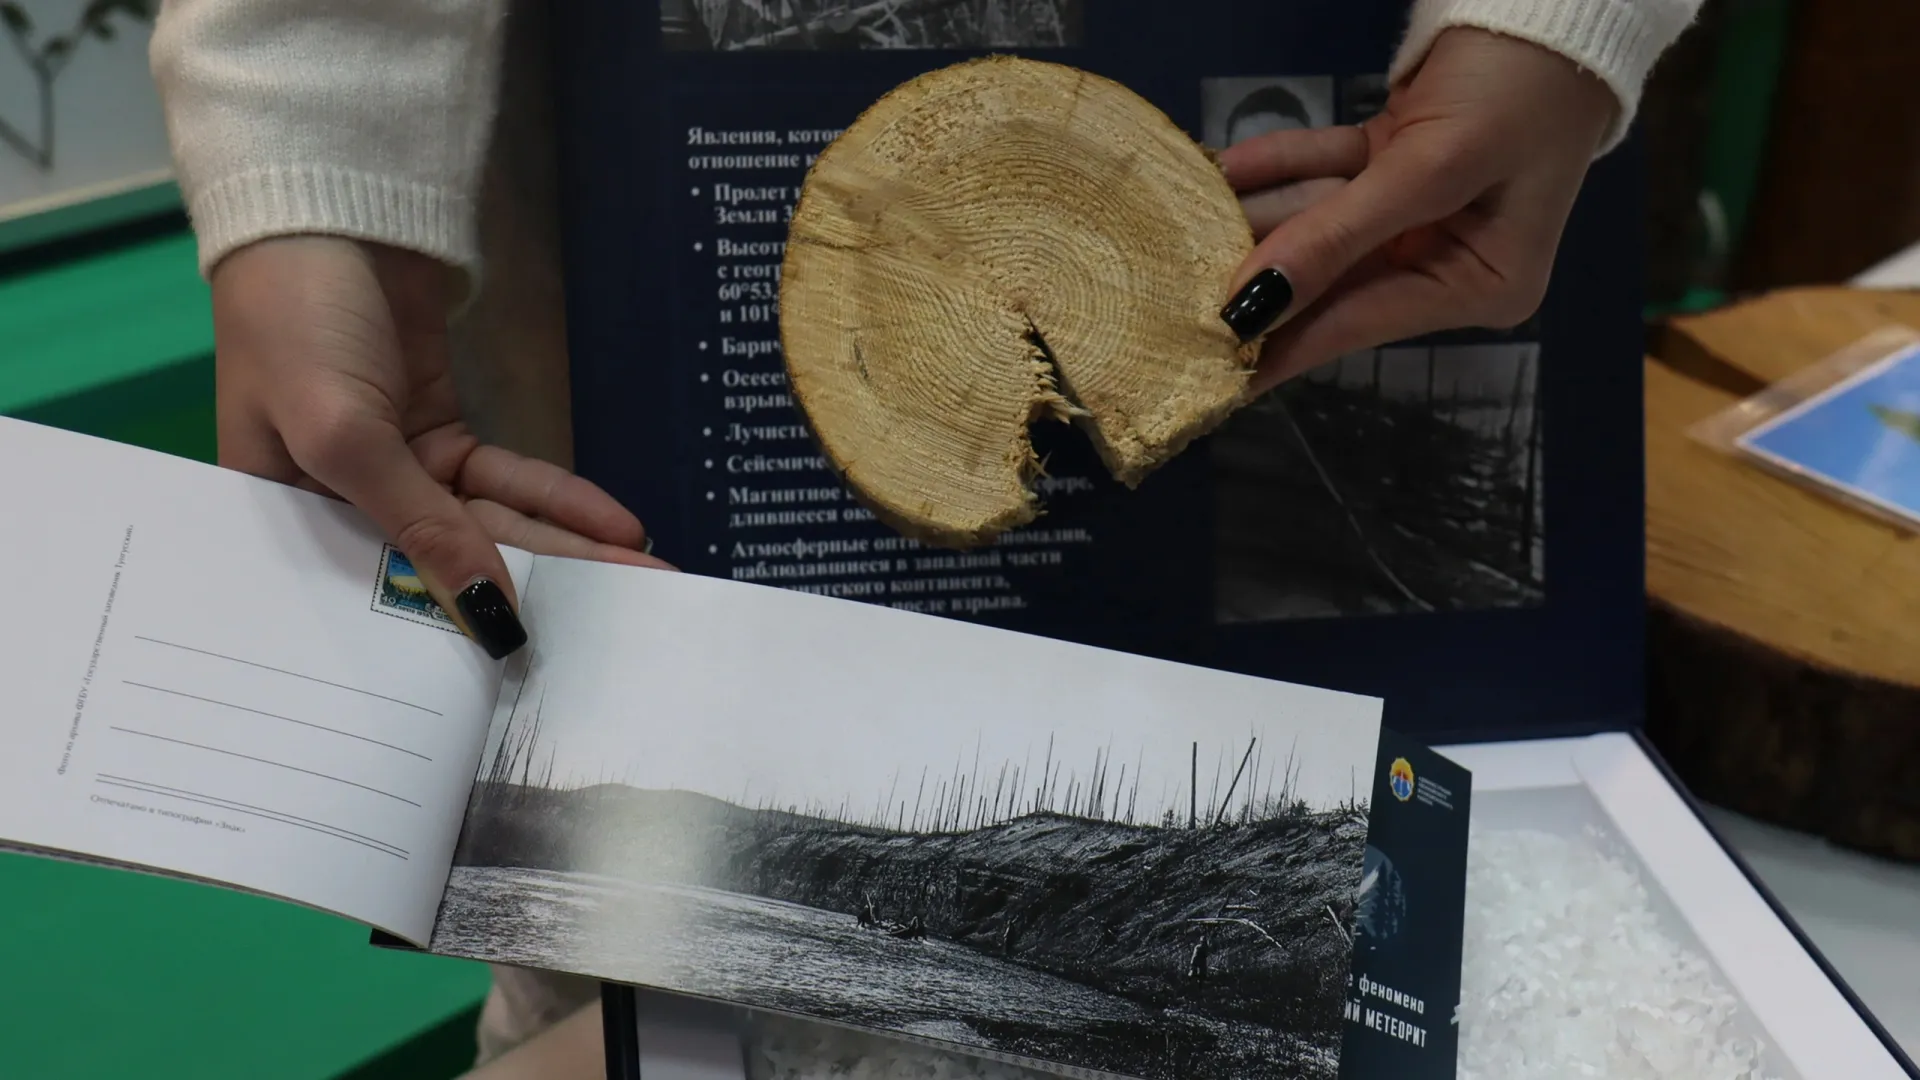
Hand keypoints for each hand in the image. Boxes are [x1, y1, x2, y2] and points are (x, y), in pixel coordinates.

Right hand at [211, 236, 671, 657]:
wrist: (333, 208)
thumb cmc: (295, 321)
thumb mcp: (342, 432)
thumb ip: (418, 523)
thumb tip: (491, 607)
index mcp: (282, 526)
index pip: (370, 603)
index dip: (444, 641)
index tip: (524, 677)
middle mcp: (340, 510)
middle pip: (452, 568)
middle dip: (542, 595)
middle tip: (626, 628)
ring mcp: (398, 471)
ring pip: (494, 527)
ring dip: (569, 549)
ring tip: (644, 582)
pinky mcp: (442, 432)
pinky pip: (510, 479)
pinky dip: (562, 499)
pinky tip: (619, 527)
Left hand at [1216, 27, 1619, 393]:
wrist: (1548, 1)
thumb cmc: (1517, 90)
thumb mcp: (1430, 168)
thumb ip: (1339, 238)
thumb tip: (1256, 302)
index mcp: (1479, 285)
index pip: (1360, 323)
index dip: (1283, 342)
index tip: (1213, 379)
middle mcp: (1447, 260)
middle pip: (1332, 280)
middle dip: (1259, 274)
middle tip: (1176, 301)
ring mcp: (1418, 213)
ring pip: (1317, 224)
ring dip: (1255, 216)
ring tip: (1182, 228)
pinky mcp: (1394, 164)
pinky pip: (1323, 175)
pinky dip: (1277, 169)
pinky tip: (1220, 170)